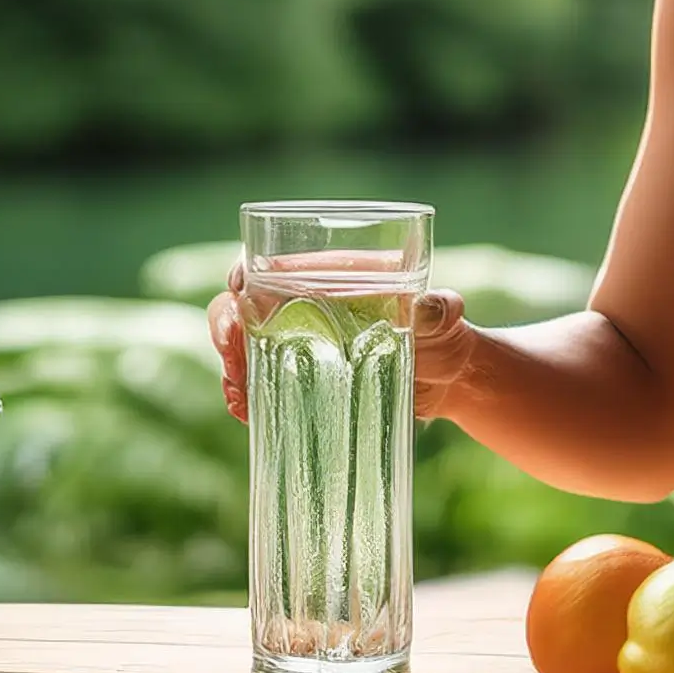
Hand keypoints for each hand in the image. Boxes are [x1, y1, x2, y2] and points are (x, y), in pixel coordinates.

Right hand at [207, 253, 478, 424]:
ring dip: (231, 364)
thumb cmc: (445, 335)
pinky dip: (245, 394)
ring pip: (242, 344)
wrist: (447, 383)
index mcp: (333, 276)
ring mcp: (298, 344)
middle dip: (226, 323)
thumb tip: (430, 308)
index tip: (239, 289)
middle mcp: (306, 306)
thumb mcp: (446, 319)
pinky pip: (258, 382)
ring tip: (239, 392)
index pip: (274, 262)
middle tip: (233, 349)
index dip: (245, 270)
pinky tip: (244, 410)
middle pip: (244, 304)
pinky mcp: (300, 379)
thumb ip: (442, 309)